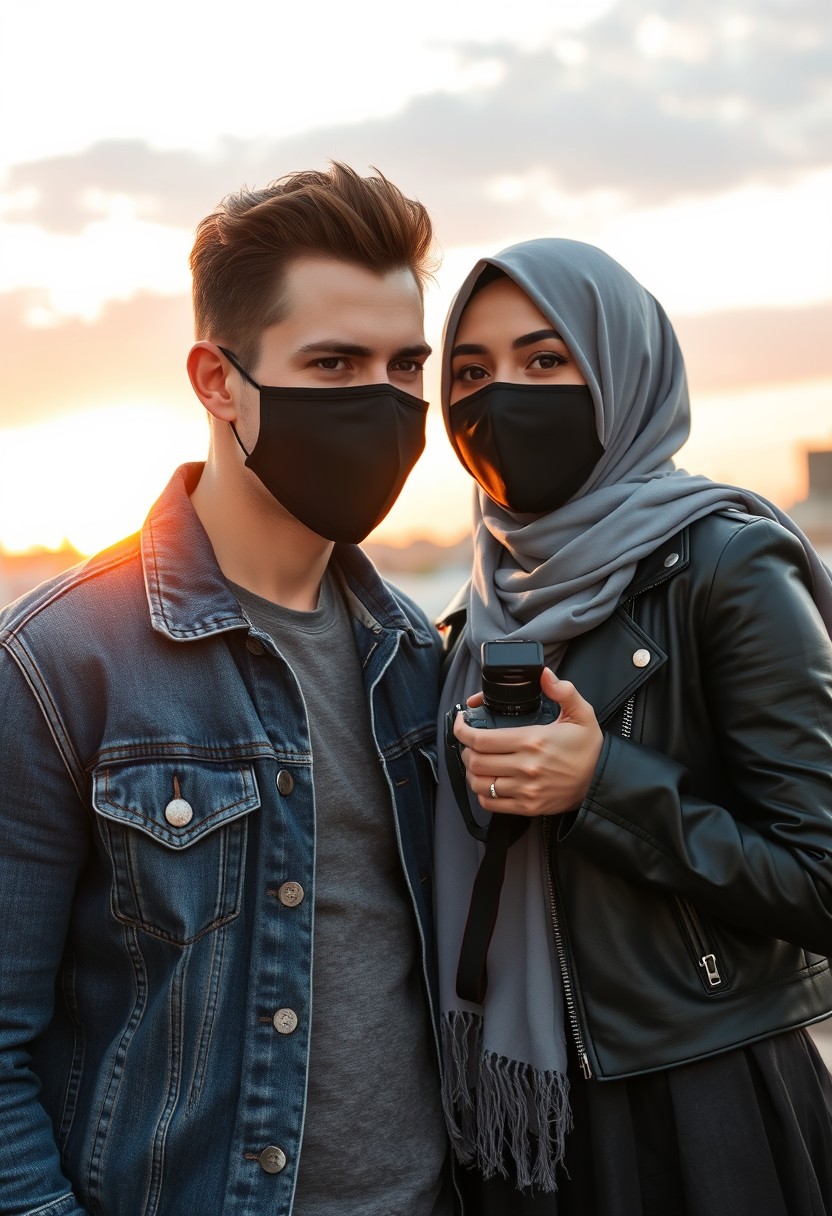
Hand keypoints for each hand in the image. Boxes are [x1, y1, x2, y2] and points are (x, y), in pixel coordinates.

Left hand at [453, 668, 603, 816]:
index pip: (481, 739)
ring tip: (476, 761)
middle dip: (465, 750)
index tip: (461, 723)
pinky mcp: (528, 807)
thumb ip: (563, 691)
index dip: (461, 730)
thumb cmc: (588, 748)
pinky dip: (482, 793)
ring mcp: (525, 790)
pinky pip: (491, 803)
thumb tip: (544, 674)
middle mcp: (525, 767)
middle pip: (475, 761)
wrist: (602, 782)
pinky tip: (487, 781)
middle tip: (469, 742)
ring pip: (479, 783)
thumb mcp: (582, 713)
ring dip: (471, 771)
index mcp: (532, 741)